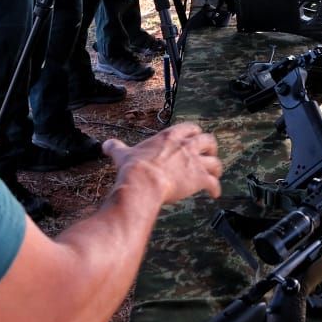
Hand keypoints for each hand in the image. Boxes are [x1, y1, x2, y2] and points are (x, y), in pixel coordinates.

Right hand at [103, 122, 222, 204]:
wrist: (143, 182)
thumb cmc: (134, 168)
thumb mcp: (124, 154)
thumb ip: (116, 147)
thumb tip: (105, 144)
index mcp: (170, 137)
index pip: (189, 128)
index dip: (194, 133)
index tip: (194, 137)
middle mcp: (186, 146)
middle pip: (208, 141)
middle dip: (210, 148)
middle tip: (209, 154)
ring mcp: (195, 162)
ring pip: (215, 162)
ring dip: (216, 169)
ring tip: (215, 174)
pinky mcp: (199, 179)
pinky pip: (213, 183)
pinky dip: (216, 189)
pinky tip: (215, 194)